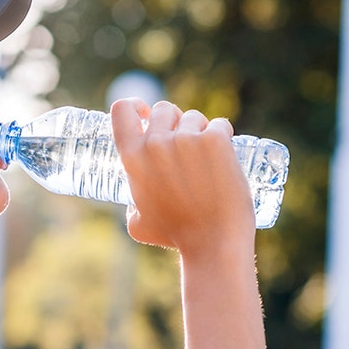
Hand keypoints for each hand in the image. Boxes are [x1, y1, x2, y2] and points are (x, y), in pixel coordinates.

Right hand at [110, 98, 254, 253]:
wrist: (213, 243)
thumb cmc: (176, 236)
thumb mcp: (138, 224)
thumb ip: (132, 206)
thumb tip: (134, 203)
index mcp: (132, 158)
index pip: (122, 110)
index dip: (134, 106)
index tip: (145, 113)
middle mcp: (156, 143)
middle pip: (163, 109)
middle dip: (175, 122)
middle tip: (187, 145)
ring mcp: (186, 139)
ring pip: (194, 117)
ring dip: (201, 130)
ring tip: (208, 159)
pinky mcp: (215, 140)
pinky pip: (220, 124)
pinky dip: (223, 135)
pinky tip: (226, 153)